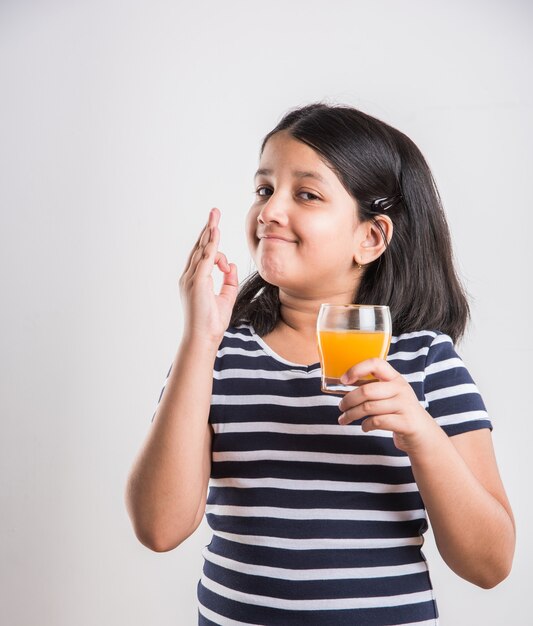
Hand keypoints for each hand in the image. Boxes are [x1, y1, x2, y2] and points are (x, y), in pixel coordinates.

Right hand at [179, 207, 238, 343]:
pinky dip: (210, 244)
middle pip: (199, 247)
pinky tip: (215, 232)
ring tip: (215, 216)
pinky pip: (204, 259)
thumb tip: (230, 265)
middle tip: (214, 212)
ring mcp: (192, 279)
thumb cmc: (212, 323)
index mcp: (196, 281)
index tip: (216, 227)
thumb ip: (229, 281)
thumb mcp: (226, 298)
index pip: (203, 255)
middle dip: (208, 229)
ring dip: (209, 232)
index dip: (210, 240)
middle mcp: (190, 277)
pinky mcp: (197, 282)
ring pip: (201, 250)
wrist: (203, 339)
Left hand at [337, 358, 444, 455]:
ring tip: (344, 419)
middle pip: (366, 390)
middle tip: (340, 407)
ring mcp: (405, 405)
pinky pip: (377, 422)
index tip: (344, 380)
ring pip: (369, 408)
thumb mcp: (390, 394)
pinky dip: (366, 425)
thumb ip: (373, 388)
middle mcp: (401, 388)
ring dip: (352, 415)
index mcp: (395, 378)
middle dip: (348, 400)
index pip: (375, 363)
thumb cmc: (399, 412)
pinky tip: (365, 427)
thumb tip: (344, 385)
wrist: (423, 434)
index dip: (357, 369)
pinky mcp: (405, 423)